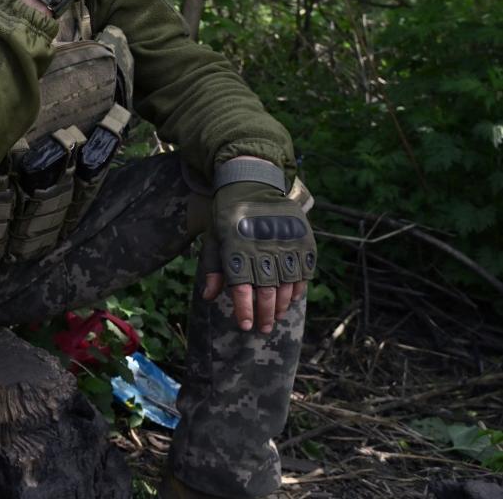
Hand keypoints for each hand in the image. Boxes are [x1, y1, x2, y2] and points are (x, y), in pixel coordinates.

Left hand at [201, 178, 315, 332]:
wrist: (253, 183)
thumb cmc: (228, 215)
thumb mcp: (214, 238)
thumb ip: (213, 268)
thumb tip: (209, 297)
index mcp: (237, 248)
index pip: (242, 287)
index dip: (244, 309)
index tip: (245, 325)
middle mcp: (263, 248)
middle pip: (266, 291)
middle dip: (264, 314)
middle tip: (263, 329)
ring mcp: (285, 244)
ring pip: (287, 285)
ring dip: (281, 304)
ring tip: (275, 316)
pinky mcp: (302, 239)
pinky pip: (303, 271)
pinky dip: (297, 288)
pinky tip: (291, 298)